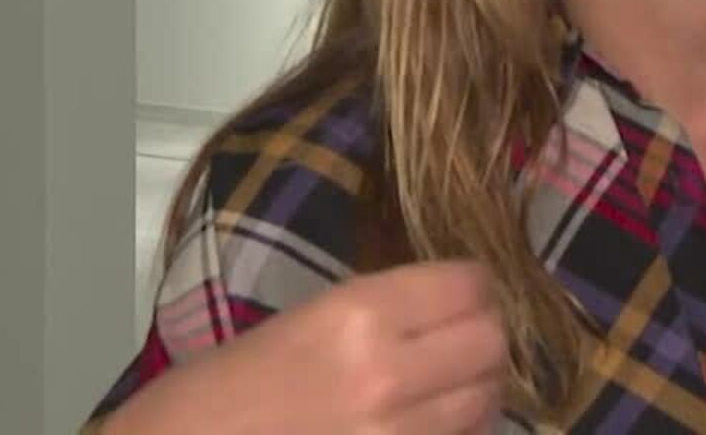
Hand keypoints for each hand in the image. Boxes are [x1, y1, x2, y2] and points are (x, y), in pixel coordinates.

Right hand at [105, 260, 507, 434]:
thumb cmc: (214, 395)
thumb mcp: (299, 325)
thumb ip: (378, 314)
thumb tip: (444, 308)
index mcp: (356, 314)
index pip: (468, 285)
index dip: (473, 287)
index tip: (464, 293)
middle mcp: (388, 373)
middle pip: (491, 342)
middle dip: (484, 335)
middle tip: (462, 339)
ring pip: (485, 399)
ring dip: (475, 388)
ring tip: (450, 385)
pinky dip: (458, 433)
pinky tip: (429, 426)